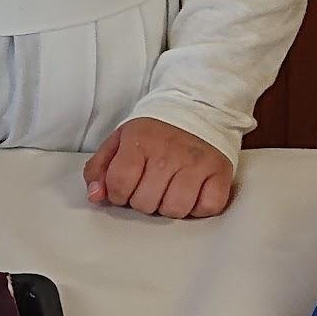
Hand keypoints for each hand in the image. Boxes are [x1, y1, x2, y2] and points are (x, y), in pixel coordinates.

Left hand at [83, 119, 233, 219]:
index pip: (119, 186)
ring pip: (175, 209)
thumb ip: (99, 169)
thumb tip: (96, 196)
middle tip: (152, 184)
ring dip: (170, 206)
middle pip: (146, 203)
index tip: (126, 187)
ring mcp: (197, 162)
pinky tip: (193, 192)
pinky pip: (207, 207)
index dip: (118, 194)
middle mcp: (169, 151)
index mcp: (140, 140)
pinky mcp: (220, 171)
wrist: (199, 106)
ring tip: (171, 189)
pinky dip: (199, 207)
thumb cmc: (155, 132)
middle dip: (144, 200)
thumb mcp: (120, 141)